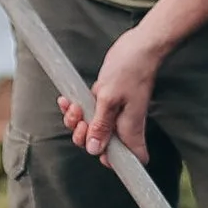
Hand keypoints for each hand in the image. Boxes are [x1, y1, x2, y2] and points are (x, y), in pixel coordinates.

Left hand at [62, 23, 163, 160]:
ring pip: (91, 130)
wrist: (139, 46)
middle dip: (83, 137)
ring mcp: (114, 114)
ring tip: (74, 106)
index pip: (131, 160)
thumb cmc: (130, 70)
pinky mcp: (105, 102)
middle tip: (81, 120)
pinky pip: (88, 114)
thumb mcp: (109, 98)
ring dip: (76, 121)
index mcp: (130, 129)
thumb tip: (93, 149)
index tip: (97, 149)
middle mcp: (123, 125)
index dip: (114, 161)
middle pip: (101, 147)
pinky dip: (76, 109)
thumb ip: (101, 125)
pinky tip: (68, 100)